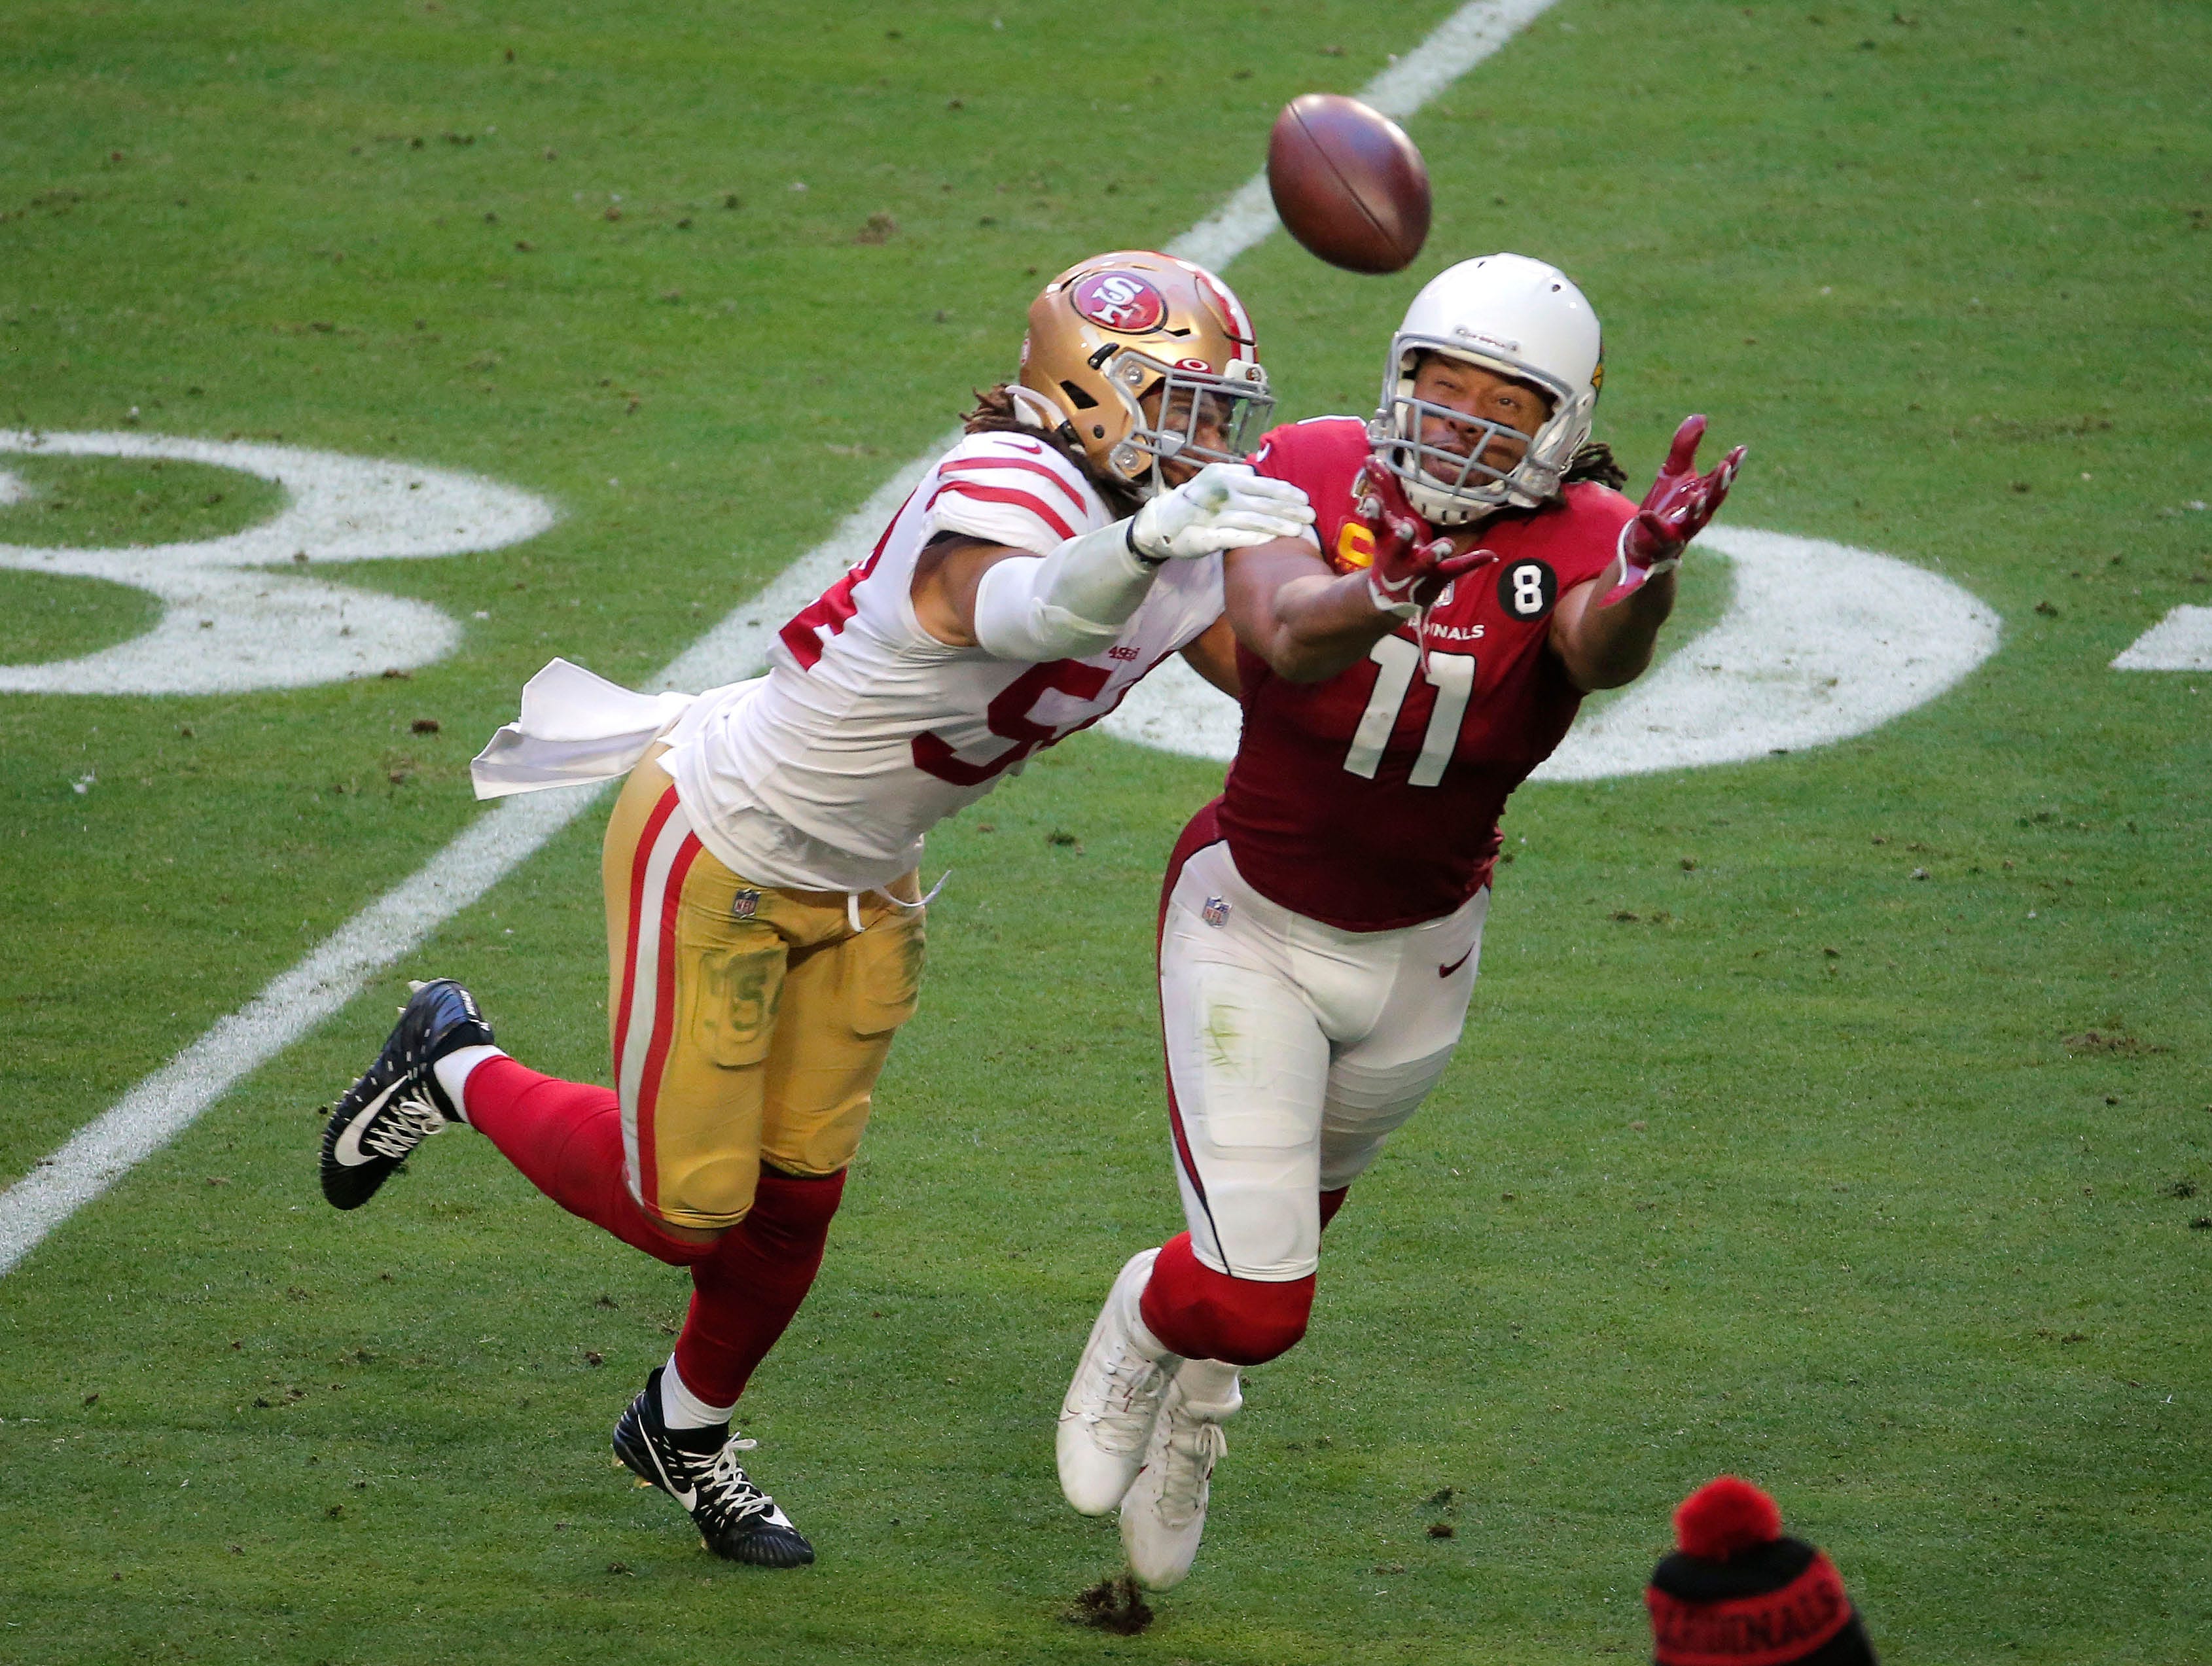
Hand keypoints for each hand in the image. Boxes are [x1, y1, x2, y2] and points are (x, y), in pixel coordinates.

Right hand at [1129, 462, 1314, 560]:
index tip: (1304, 498)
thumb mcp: (1215, 479)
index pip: (1261, 484)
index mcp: (1224, 476)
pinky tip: (1271, 540)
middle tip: (1310, 516)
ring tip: (1297, 530)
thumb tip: (1263, 473)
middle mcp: (1219, 494)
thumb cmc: (1196, 500)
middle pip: (1261, 502)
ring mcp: (1212, 516)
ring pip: (1251, 520)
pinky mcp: (1205, 538)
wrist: (1161, 522)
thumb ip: (1239, 475)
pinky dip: (1253, 538)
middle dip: (1288, 510)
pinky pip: (1233, 538)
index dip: (1285, 492)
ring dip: (1276, 525)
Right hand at [1354, 461, 1488, 619]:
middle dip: (1402, 539)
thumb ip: (1383, 489)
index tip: (1372, 500)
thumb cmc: (1393, 547)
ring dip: (1434, 553)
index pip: (1376, 525)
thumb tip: (1371, 456)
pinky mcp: (1437, 577)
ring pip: (1426, 561)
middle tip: (1405, 529)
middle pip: (1398, 547)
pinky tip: (1490, 554)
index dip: (1374, 514)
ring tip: (1445, 546)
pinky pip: (1456, 569)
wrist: (1393, 596)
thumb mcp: (1386, 521)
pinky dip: (1473, 561)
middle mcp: (1399, 556)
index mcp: (1385, 540)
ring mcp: (1418, 568)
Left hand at [1598, 415, 1746, 607]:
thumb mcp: (1674, 472)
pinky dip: (1652, 524)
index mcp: (1704, 495)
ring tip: (1697, 494)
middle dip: (1721, 484)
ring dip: (1697, 508)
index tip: (1741, 449)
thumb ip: (1686, 446)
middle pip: (1714, 499)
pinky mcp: (1661, 541)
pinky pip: (1658, 533)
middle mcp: (1698, 514)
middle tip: (1727, 467)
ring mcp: (1681, 530)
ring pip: (1694, 520)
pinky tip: (1644, 514)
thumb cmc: (1667, 506)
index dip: (1733, 465)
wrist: (1646, 542)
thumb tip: (1701, 416)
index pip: (1721, 479)